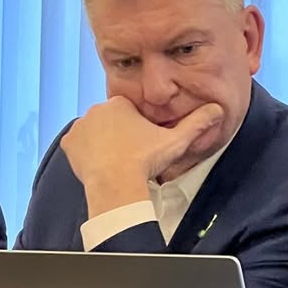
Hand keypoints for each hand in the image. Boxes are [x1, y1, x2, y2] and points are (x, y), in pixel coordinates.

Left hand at [60, 97, 222, 215]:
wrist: (117, 184)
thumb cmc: (145, 160)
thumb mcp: (177, 140)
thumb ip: (197, 123)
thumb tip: (218, 109)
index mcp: (120, 103)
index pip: (130, 111)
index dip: (138, 127)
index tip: (144, 143)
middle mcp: (96, 109)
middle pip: (111, 120)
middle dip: (120, 133)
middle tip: (132, 154)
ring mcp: (80, 126)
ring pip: (95, 131)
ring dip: (103, 142)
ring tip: (117, 160)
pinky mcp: (70, 143)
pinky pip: (78, 145)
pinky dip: (87, 152)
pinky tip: (100, 162)